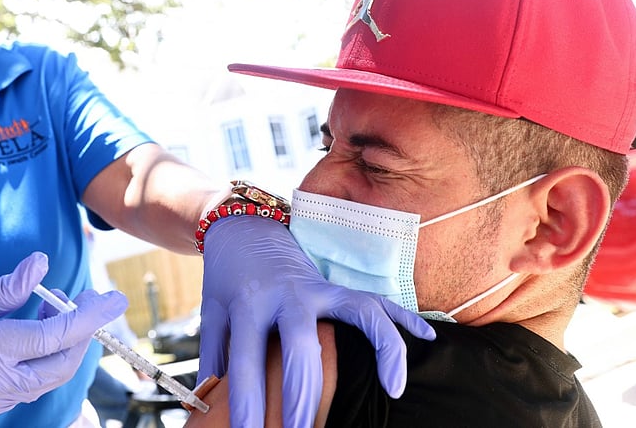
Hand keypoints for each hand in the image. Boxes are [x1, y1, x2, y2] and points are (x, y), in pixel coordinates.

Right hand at [0, 251, 127, 422]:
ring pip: (53, 375)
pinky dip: (49, 356)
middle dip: (85, 330)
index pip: (50, 338)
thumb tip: (41, 266)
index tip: (114, 299)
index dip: (89, 318)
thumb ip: (3, 289)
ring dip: (68, 343)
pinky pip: (36, 381)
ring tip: (60, 307)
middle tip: (91, 296)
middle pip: (61, 362)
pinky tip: (42, 328)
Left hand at [198, 216, 435, 427]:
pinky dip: (403, 317)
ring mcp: (318, 287)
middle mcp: (286, 294)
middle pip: (301, 344)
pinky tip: (428, 337)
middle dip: (304, 394)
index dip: (247, 403)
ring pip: (356, 312)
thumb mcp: (213, 314)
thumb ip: (213, 359)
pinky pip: (376, 300)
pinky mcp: (338, 284)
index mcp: (248, 304)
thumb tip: (207, 407)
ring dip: (379, 349)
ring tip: (394, 388)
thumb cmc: (227, 279)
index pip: (245, 360)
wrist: (243, 228)